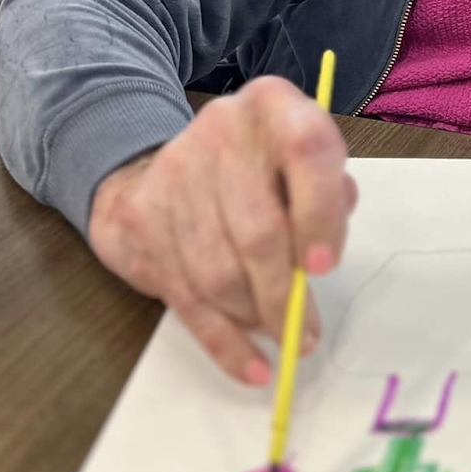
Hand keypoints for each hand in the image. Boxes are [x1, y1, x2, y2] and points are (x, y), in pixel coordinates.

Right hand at [88, 77, 356, 383]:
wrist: (160, 164)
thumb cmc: (259, 168)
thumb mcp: (303, 160)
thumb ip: (327, 193)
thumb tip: (320, 253)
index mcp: (273, 104)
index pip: (307, 150)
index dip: (319, 213)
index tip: (324, 267)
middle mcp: (221, 129)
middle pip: (256, 228)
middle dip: (284, 291)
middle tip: (304, 330)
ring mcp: (174, 173)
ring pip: (219, 270)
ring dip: (255, 316)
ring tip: (283, 337)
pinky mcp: (143, 219)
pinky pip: (187, 297)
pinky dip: (224, 341)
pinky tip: (251, 366)